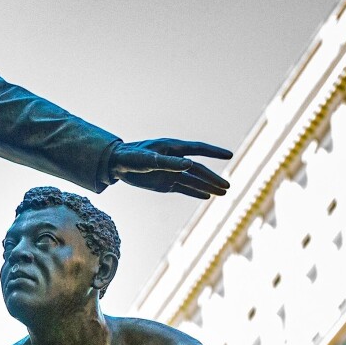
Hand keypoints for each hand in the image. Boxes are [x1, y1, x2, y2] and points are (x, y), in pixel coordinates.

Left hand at [110, 139, 231, 198]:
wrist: (116, 164)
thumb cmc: (131, 157)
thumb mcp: (150, 160)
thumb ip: (169, 163)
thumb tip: (190, 164)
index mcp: (173, 148)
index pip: (198, 149)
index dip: (214, 152)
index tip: (229, 155)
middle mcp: (175, 160)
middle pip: (198, 170)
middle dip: (213, 177)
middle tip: (228, 186)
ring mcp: (170, 172)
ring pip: (193, 180)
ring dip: (208, 186)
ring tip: (223, 193)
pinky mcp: (164, 183)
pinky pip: (183, 188)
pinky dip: (195, 192)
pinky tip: (206, 195)